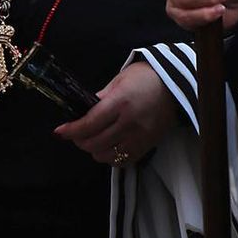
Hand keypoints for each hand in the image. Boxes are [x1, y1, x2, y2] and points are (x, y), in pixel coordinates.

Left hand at [57, 61, 178, 164]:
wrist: (178, 86)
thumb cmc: (148, 77)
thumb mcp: (122, 78)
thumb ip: (102, 96)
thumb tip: (85, 110)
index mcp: (121, 102)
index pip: (90, 123)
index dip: (72, 130)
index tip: (59, 131)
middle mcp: (129, 123)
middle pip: (94, 143)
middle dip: (79, 140)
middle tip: (76, 133)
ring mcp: (138, 137)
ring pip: (105, 156)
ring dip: (94, 150)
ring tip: (93, 139)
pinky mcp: (146, 147)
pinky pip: (121, 161)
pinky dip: (110, 157)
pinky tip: (109, 146)